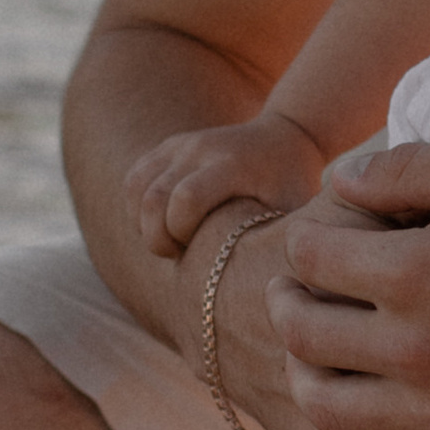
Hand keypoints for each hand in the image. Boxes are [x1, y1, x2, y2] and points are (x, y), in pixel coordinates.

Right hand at [130, 114, 325, 259]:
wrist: (285, 138)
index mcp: (233, 165)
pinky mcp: (169, 146)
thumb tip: (271, 290)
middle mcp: (201, 149)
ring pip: (135, 186)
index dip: (180, 233)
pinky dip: (138, 208)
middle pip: (153, 197)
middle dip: (155, 237)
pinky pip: (134, 179)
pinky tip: (161, 224)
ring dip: (142, 223)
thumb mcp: (295, 213)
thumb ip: (278, 244)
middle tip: (179, 254)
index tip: (197, 251)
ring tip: (170, 239)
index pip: (185, 199)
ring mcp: (181, 144)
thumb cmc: (292, 186)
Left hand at [268, 136, 429, 429]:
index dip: (305, 242)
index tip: (319, 241)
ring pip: (329, 412)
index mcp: (415, 272)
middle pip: (303, 335)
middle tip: (297, 297)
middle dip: (287, 307)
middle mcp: (414, 349)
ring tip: (321, 362)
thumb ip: (414, 169)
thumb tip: (343, 181)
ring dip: (308, 381)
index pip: (310, 259)